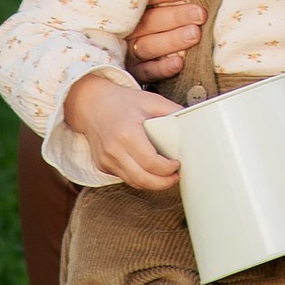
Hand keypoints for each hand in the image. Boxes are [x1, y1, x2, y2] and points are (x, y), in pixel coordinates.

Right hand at [62, 68, 184, 189]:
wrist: (91, 104)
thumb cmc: (122, 102)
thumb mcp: (150, 100)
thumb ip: (171, 111)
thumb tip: (192, 123)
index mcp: (127, 132)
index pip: (151, 162)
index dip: (168, 169)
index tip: (177, 164)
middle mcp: (114, 149)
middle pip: (142, 179)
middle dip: (163, 183)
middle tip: (175, 177)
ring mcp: (106, 159)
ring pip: (133, 182)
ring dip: (152, 184)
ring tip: (165, 176)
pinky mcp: (102, 165)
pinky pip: (124, 177)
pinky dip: (138, 177)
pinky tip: (147, 170)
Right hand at [124, 0, 207, 84]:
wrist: (142, 64)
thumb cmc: (161, 28)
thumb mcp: (160, 10)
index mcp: (134, 11)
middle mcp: (130, 31)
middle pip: (150, 21)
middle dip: (176, 16)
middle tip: (200, 14)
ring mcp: (131, 53)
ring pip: (148, 45)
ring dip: (172, 40)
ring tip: (194, 34)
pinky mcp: (136, 74)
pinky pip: (148, 71)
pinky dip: (163, 68)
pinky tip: (179, 63)